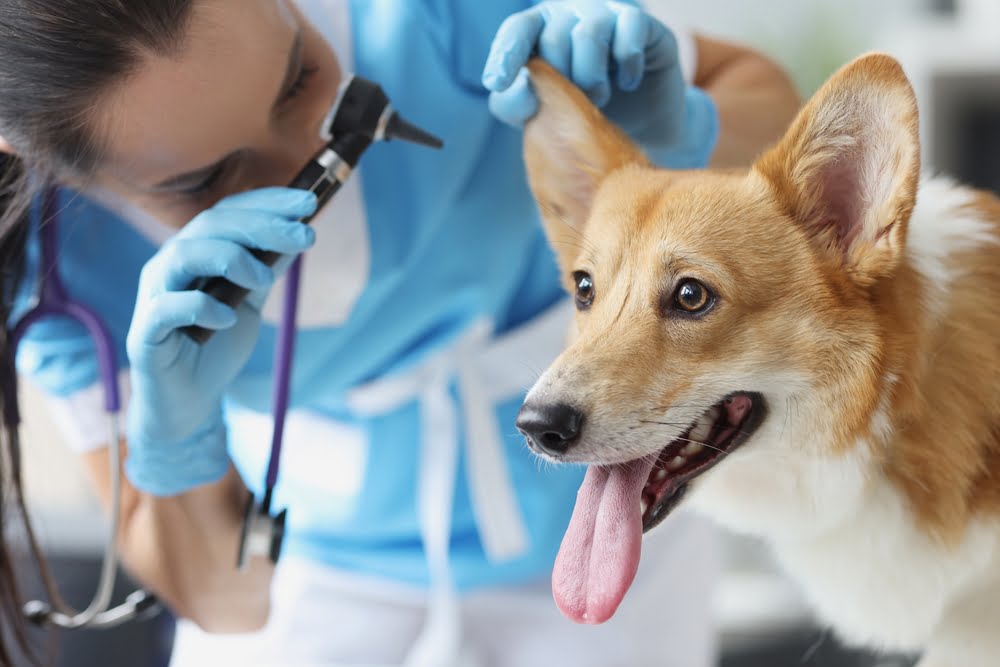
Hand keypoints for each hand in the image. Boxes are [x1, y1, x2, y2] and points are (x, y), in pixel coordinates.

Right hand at [124, 188, 316, 495]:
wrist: (189, 401)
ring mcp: (154, 296)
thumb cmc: (215, 345)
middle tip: (305, 236)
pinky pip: (166, 308)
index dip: (267, 202)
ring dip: (231, 258)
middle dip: (262, 225)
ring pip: (182, 254)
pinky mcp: (145, 333)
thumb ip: (265, 269)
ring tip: (263, 279)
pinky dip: (200, 307)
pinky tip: (228, 318)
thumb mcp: (250, 301)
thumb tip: (296, 235)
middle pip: (211, 226)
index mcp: (196, 252)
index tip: (309, 201)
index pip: (228, 211)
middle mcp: (171, 265)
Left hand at [482, 1, 717, 166]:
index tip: (495, 82)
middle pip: (554, 37)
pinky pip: (630, 29)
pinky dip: (626, 64)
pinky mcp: (645, 25)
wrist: (639, 130)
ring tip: (599, 100)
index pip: (516, 31)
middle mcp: (572, 14)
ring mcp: (609, 14)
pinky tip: (628, 83)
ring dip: (590, 77)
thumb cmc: (581, 117)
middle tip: (576, 103)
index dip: (505, 53)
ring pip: (589, 33)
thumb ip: (515, 103)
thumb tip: (520, 86)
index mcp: (539, 30)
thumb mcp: (539, 116)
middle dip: (561, 81)